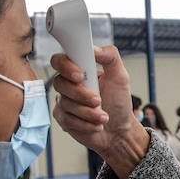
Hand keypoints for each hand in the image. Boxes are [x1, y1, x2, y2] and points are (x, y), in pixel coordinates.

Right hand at [51, 46, 147, 178]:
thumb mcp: (120, 76)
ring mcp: (63, 101)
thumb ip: (111, 57)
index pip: (59, 60)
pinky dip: (85, 124)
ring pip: (65, 103)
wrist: (120, 129)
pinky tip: (97, 125)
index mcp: (78, 69)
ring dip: (88, 112)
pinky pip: (67, 120)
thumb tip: (96, 49)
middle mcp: (68, 84)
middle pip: (59, 83)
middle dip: (80, 94)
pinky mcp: (64, 119)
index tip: (80, 75)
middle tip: (98, 100)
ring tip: (104, 116)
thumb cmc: (118, 101)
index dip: (66, 66)